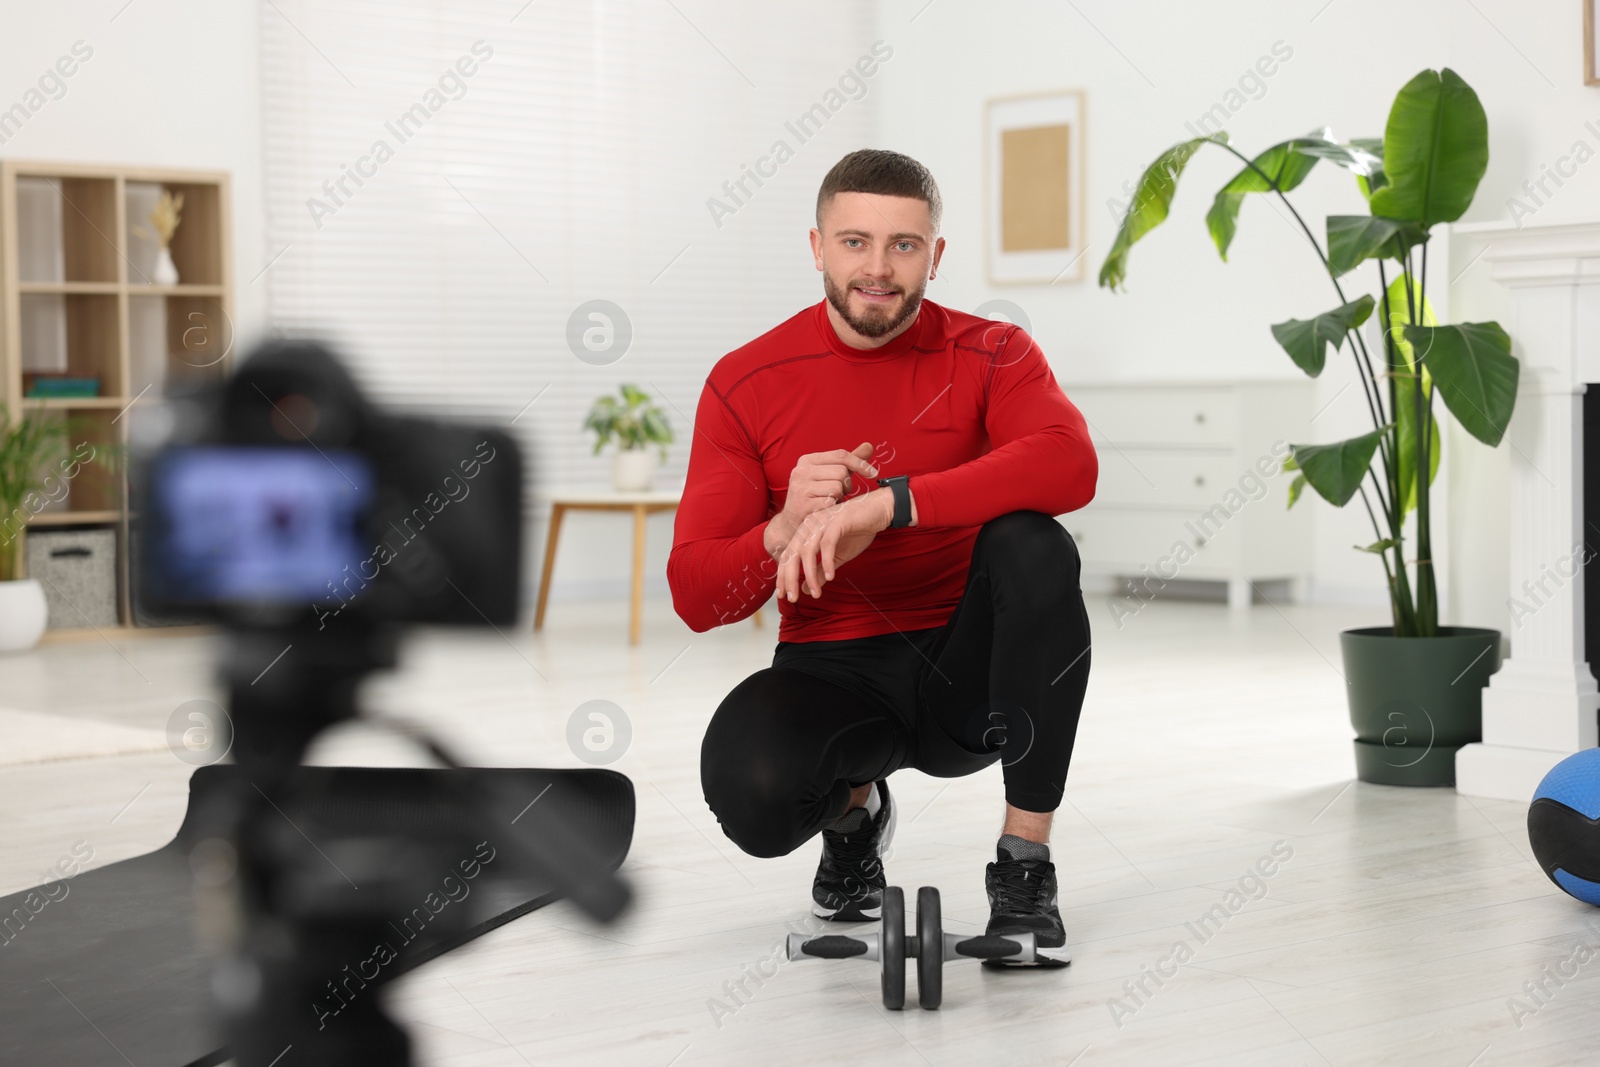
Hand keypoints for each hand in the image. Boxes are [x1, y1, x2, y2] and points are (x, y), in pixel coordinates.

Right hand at [764, 442, 877, 557]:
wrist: (792, 523)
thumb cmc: (816, 497)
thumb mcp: (830, 476)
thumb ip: (849, 462)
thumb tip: (869, 446)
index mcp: (807, 460)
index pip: (840, 455)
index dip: (860, 463)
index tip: (873, 473)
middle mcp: (801, 471)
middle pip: (841, 472)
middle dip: (846, 484)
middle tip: (839, 493)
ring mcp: (800, 488)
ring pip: (837, 487)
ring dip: (839, 497)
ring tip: (830, 500)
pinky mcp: (803, 505)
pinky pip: (831, 502)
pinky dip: (833, 507)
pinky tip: (826, 509)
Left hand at [777, 487, 895, 601]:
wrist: (878, 511)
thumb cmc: (856, 531)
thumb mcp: (835, 557)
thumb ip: (818, 571)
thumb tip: (805, 590)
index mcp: (806, 532)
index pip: (788, 556)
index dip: (783, 576)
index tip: (782, 595)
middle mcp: (809, 525)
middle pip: (792, 554)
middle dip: (790, 578)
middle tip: (792, 598)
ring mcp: (822, 521)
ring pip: (807, 550)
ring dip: (809, 574)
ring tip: (815, 593)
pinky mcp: (837, 521)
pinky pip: (827, 544)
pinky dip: (827, 561)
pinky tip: (830, 577)